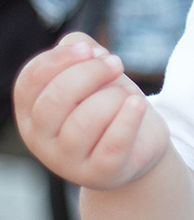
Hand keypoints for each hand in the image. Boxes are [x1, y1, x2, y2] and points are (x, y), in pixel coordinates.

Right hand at [13, 32, 169, 189]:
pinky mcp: (101, 174)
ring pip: (84, 121)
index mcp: (31, 113)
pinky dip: (128, 120)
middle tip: (116, 64)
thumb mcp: (93, 74)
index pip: (28, 83)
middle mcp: (41, 140)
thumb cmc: (109, 103)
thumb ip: (80, 50)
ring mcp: (68, 162)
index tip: (89, 49)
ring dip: (114, 97)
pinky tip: (138, 105)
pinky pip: (112, 145)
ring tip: (129, 96)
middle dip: (91, 73)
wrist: (138, 145)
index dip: (58, 60)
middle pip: (55, 100)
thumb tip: (80, 46)